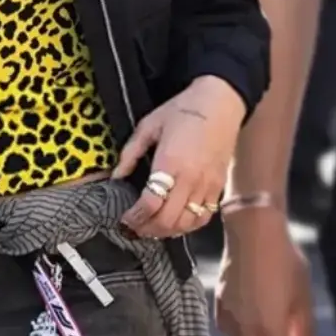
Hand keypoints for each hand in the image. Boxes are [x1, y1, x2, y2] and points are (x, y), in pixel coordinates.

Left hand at [113, 75, 245, 237]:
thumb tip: (116, 175)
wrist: (219, 104)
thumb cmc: (182, 110)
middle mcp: (190, 179)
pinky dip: (188, 226)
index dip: (135, 217)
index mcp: (170, 162)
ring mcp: (207, 186)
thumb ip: (130, 151)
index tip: (124, 220)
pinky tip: (176, 223)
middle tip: (133, 229)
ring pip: (187, 223)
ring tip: (151, 229)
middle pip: (168, 219)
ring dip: (167, 232)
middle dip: (148, 229)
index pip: (151, 202)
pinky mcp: (219, 187)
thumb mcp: (149, 125)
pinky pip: (204, 217)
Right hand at [216, 208, 313, 335]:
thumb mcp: (303, 299)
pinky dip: (240, 335)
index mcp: (269, 330)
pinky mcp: (218, 305)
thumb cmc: (284, 261)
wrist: (250, 228)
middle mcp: (244, 330)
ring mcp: (227, 317)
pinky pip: (228, 332)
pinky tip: (250, 321)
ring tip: (265, 332)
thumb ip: (303, 333)